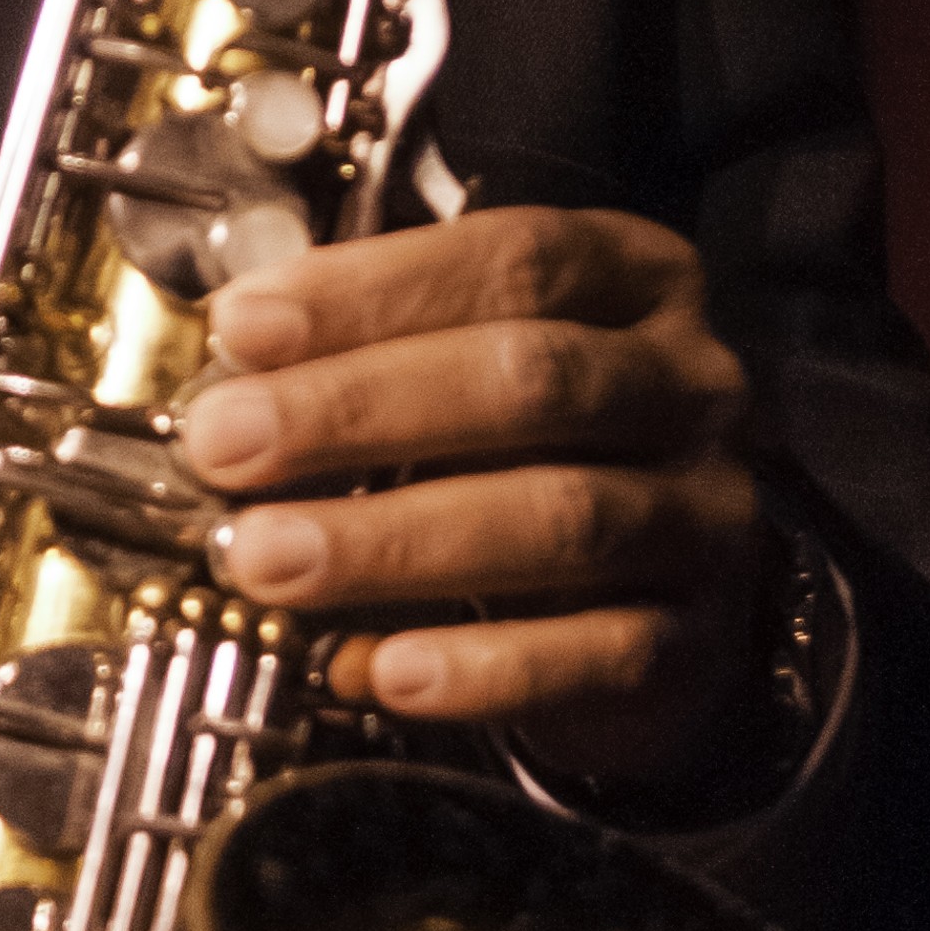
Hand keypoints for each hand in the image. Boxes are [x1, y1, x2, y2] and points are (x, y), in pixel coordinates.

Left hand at [176, 205, 763, 788]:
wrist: (658, 599)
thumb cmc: (534, 454)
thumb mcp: (471, 362)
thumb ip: (375, 343)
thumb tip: (234, 351)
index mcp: (635, 281)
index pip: (512, 260)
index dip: (371, 290)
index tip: (243, 325)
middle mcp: (689, 386)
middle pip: (529, 380)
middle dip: (357, 409)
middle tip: (225, 443)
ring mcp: (704, 514)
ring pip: (559, 518)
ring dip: (392, 542)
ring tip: (267, 557)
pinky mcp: (697, 640)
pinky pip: (596, 653)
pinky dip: (482, 668)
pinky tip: (381, 670)